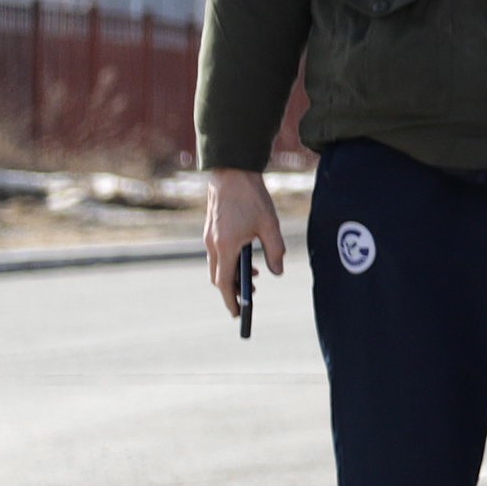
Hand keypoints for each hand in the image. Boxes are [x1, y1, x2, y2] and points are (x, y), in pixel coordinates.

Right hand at [201, 169, 282, 314]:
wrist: (230, 171)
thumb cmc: (251, 197)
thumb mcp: (269, 225)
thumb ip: (274, 251)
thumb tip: (277, 272)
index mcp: (225, 247)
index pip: (224, 283)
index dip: (231, 300)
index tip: (239, 314)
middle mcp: (212, 245)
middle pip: (218, 277)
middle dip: (232, 290)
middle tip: (250, 297)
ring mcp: (209, 237)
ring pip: (216, 266)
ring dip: (232, 275)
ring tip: (253, 277)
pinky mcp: (211, 230)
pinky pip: (217, 254)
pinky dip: (228, 262)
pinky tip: (246, 257)